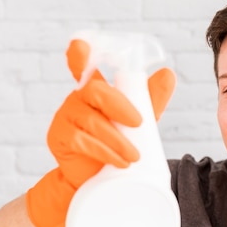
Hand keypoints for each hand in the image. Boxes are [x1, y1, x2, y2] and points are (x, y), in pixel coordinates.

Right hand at [26, 39, 175, 226]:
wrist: (96, 180)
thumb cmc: (117, 144)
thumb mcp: (138, 122)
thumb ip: (151, 99)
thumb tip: (168, 73)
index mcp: (94, 89)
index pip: (81, 64)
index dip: (79, 54)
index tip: (81, 46)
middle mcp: (77, 98)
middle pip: (95, 91)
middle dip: (119, 106)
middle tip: (140, 123)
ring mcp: (65, 117)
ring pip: (91, 121)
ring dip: (117, 139)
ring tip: (134, 156)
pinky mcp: (58, 138)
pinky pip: (81, 141)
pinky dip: (105, 152)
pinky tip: (120, 162)